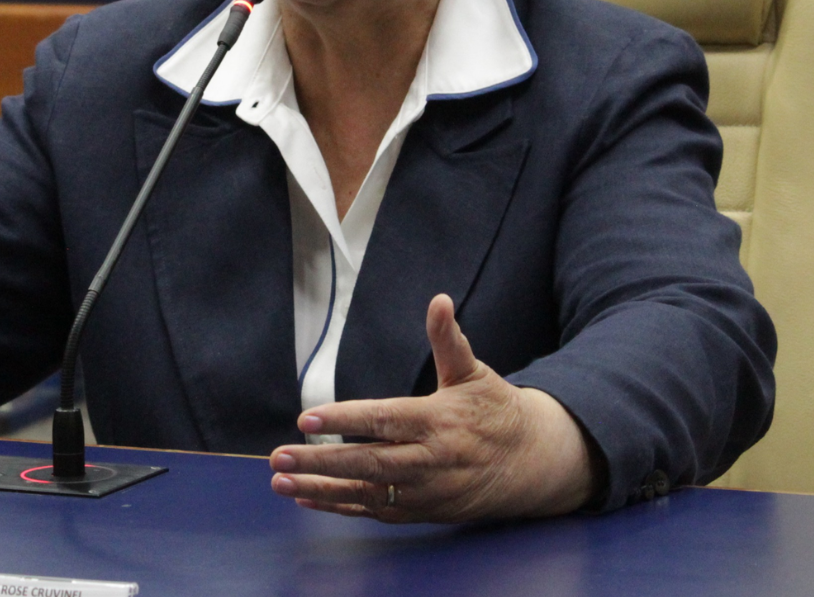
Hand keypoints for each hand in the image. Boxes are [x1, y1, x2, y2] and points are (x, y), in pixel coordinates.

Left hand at [268, 294, 595, 522]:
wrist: (533, 465)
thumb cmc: (497, 412)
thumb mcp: (475, 372)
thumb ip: (449, 340)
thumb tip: (439, 301)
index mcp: (439, 421)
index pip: (384, 420)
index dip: (345, 420)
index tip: (308, 418)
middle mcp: (430, 461)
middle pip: (368, 462)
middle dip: (320, 462)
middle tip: (280, 456)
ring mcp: (425, 492)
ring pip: (366, 492)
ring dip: (320, 489)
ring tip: (281, 482)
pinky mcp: (423, 511)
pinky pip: (376, 510)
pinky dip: (341, 506)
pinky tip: (307, 499)